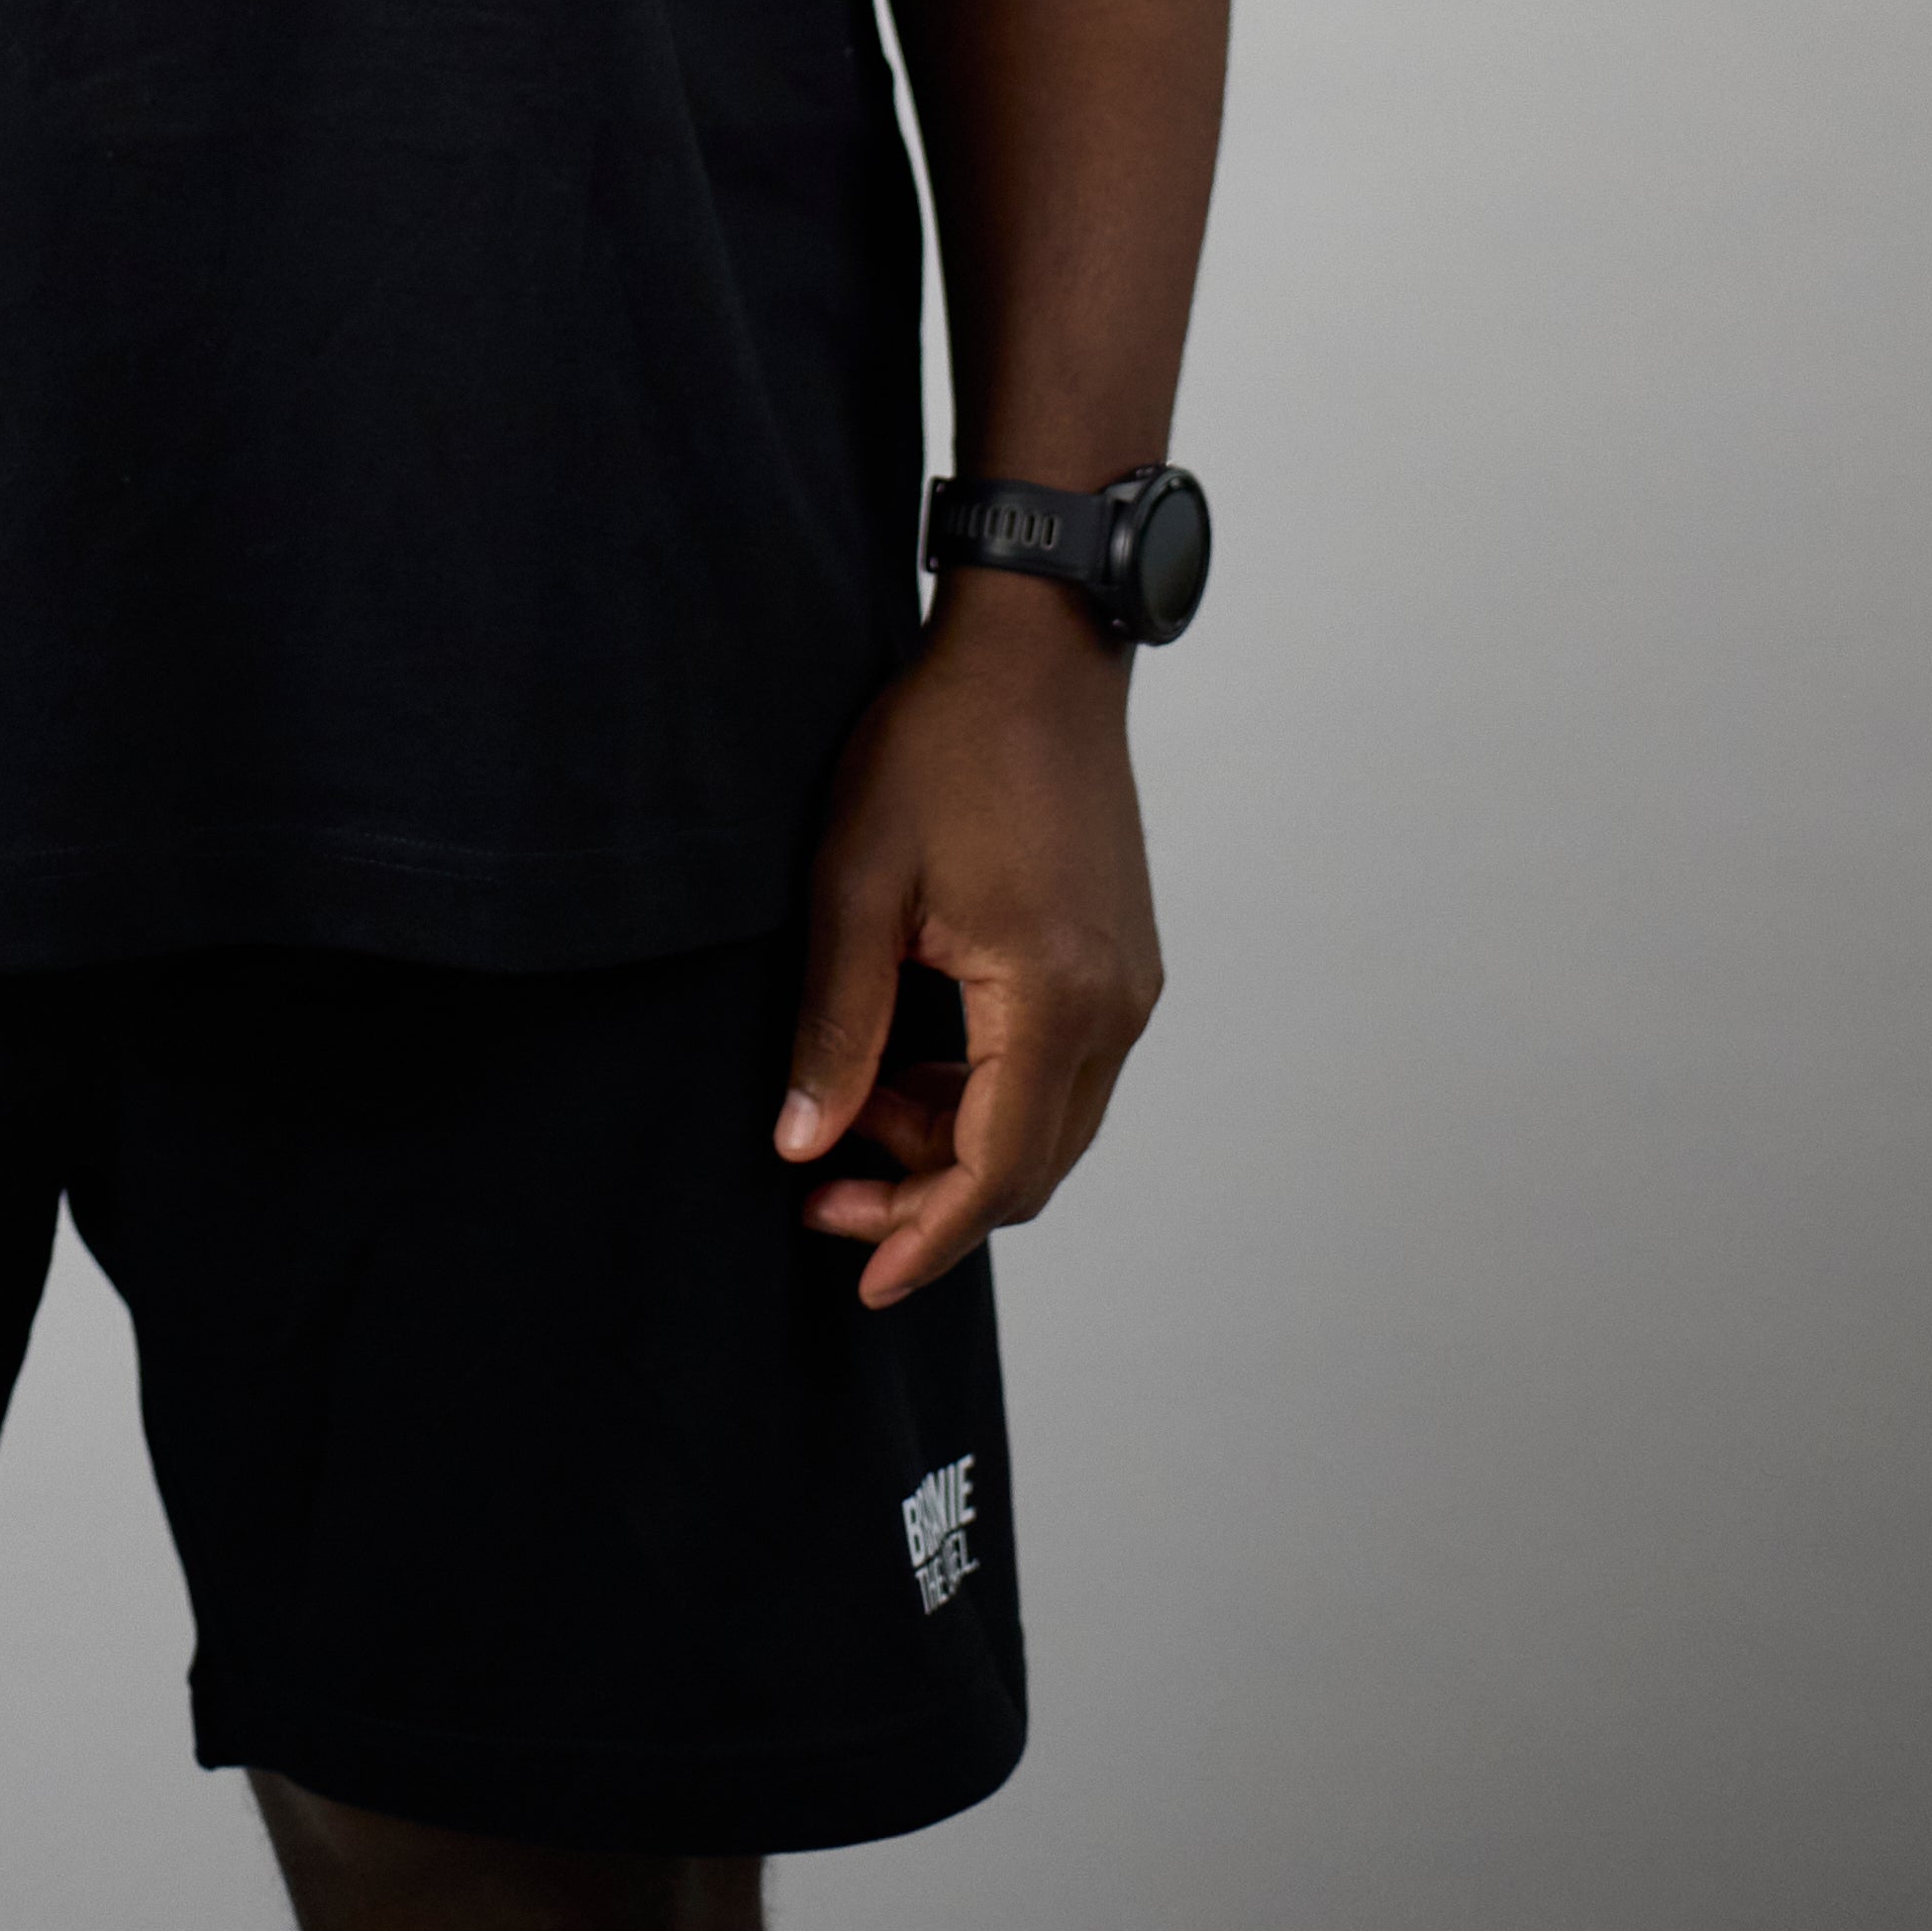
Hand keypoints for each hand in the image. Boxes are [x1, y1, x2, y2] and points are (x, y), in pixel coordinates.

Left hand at [773, 584, 1162, 1307]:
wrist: (1036, 651)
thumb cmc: (942, 744)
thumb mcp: (856, 880)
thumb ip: (836, 1024)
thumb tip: (801, 1145)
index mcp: (1052, 998)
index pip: (996, 1173)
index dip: (925, 1239)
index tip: (858, 1279)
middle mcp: (1114, 1009)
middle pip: (1031, 1168)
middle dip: (927, 1201)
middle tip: (821, 1195)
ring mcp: (1130, 988)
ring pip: (1049, 1125)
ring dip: (954, 1143)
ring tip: (850, 1109)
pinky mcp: (1123, 962)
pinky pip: (1062, 1072)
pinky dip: (988, 1093)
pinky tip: (911, 1062)